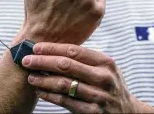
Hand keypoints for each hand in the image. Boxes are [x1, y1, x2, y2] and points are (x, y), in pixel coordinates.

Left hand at [21, 43, 153, 112]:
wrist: (127, 112)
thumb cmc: (111, 85)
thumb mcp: (105, 68)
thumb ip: (85, 60)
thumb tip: (55, 51)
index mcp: (104, 62)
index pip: (74, 51)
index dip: (52, 48)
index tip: (36, 47)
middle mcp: (102, 77)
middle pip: (66, 66)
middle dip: (43, 61)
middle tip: (26, 60)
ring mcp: (98, 95)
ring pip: (63, 84)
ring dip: (43, 79)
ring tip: (30, 76)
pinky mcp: (92, 112)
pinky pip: (65, 101)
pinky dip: (49, 95)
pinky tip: (40, 90)